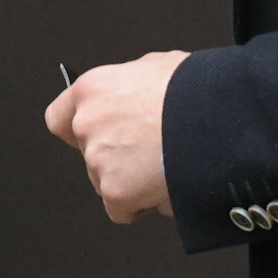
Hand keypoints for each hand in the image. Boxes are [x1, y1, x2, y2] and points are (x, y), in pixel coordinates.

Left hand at [45, 51, 184, 222]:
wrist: (218, 117)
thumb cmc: (196, 89)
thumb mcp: (158, 67)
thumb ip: (130, 85)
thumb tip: (134, 95)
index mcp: (93, 88)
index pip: (59, 118)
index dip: (78, 130)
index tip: (95, 136)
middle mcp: (87, 123)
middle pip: (88, 154)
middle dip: (115, 157)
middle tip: (148, 151)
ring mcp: (98, 159)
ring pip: (105, 182)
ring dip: (130, 181)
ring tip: (164, 164)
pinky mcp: (115, 190)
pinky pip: (121, 209)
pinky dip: (141, 205)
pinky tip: (164, 184)